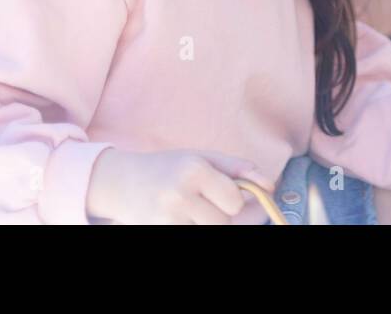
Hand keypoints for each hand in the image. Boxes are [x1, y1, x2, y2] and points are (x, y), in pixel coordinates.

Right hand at [86, 148, 277, 224]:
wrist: (120, 182)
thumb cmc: (168, 167)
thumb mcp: (201, 157)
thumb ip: (238, 168)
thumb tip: (270, 184)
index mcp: (193, 171)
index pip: (234, 200)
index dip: (235, 199)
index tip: (227, 194)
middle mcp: (179, 196)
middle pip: (223, 222)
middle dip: (223, 215)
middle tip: (211, 204)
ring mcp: (166, 219)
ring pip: (210, 231)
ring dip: (210, 223)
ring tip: (196, 209)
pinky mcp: (159, 232)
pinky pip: (192, 234)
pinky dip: (195, 226)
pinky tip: (186, 217)